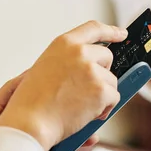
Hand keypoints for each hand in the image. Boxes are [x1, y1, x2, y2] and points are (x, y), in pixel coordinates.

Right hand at [0, 21, 126, 150]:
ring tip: (79, 104)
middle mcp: (80, 52)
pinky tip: (86, 114)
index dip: (110, 31)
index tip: (121, 34)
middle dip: (102, 72)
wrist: (29, 122)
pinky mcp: (101, 89)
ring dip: (102, 93)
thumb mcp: (45, 67)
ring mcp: (91, 70)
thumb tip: (91, 65)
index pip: (93, 29)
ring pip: (111, 80)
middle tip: (87, 89)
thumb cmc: (31, 101)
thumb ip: (68, 60)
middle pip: (107, 56)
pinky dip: (105, 108)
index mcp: (64, 43)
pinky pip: (114, 97)